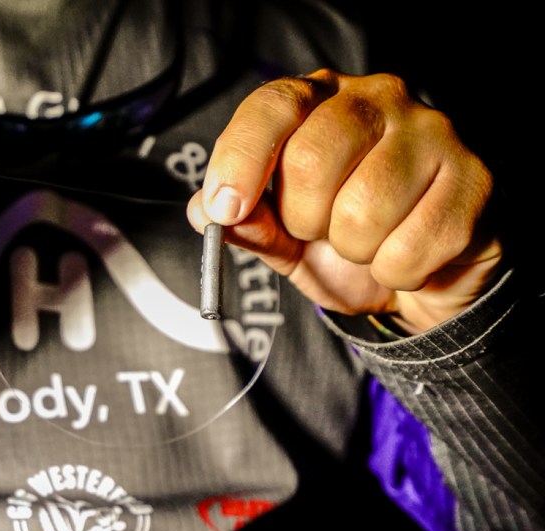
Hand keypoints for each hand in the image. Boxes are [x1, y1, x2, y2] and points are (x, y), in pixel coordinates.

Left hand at [188, 69, 498, 332]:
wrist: (418, 278)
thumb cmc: (343, 243)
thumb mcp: (281, 239)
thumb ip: (246, 224)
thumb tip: (207, 212)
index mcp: (320, 100)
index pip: (272, 106)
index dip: (241, 160)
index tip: (226, 208)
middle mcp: (379, 99)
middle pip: (312, 159)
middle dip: (303, 220)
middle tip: (319, 230)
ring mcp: (433, 133)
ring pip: (362, 211)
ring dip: (354, 251)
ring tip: (368, 242)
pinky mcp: (475, 179)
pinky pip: (410, 248)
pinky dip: (397, 272)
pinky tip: (407, 255)